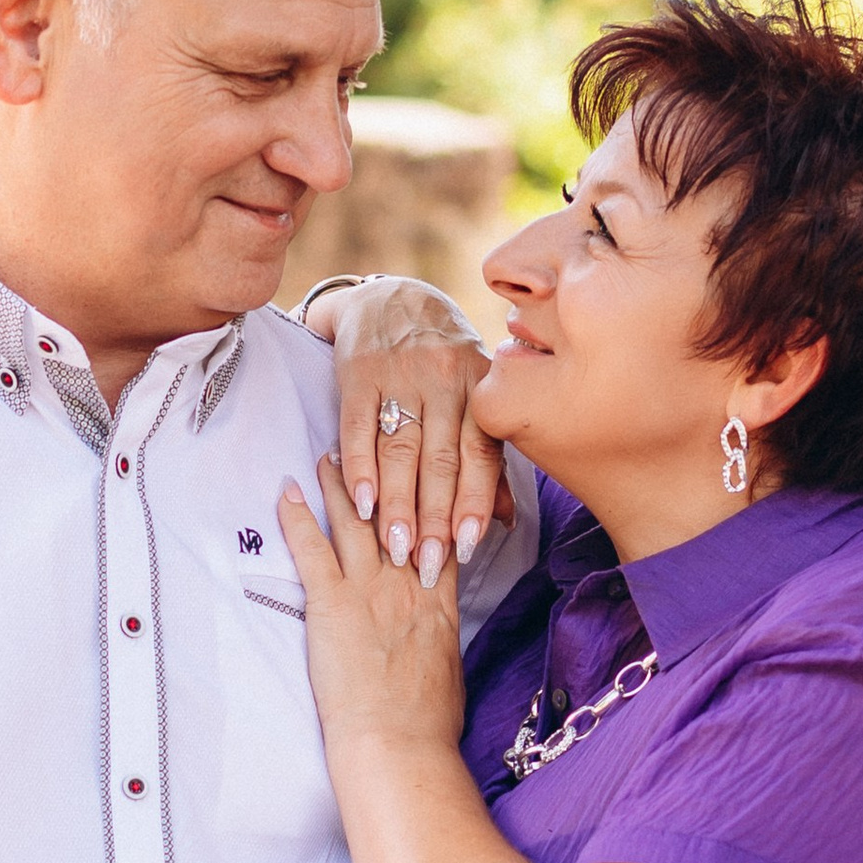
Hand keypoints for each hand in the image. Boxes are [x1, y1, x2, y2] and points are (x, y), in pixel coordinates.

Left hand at [278, 459, 467, 758]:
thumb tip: (436, 644)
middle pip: (398, 517)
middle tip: (373, 445)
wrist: (400, 744)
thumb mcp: (450, 675)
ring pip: (354, 522)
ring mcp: (370, 590)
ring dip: (339, 485)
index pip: (437, 535)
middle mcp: (408, 585)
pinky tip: (286, 491)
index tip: (421, 474)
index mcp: (439, 604)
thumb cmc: (427, 726)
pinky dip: (296, 518)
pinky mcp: (332, 603)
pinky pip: (311, 549)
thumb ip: (441, 645)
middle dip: (385, 477)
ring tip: (329, 454)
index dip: (429, 501)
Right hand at [318, 279, 506, 589]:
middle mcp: (446, 377)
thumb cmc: (443, 358)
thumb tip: (503, 521)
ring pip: (401, 449)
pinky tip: (361, 503)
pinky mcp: (359, 370)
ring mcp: (401, 372)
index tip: (466, 549)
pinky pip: (359, 425)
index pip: (479, 452)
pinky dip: (359, 467)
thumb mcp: (475, 392)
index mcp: (481, 386)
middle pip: (440, 458)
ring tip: (394, 548)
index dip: (473, 502)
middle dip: (434, 517)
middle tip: (427, 565)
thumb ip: (487, 455)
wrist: (391, 296)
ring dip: (397, 504)